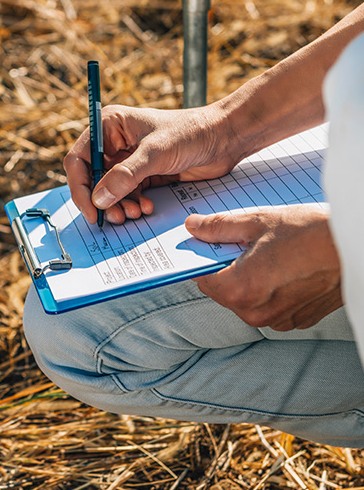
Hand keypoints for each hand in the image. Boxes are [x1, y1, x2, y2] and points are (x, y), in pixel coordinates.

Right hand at [64, 104, 242, 224]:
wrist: (224, 139)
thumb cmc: (191, 132)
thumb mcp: (156, 153)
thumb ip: (126, 176)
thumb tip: (98, 199)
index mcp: (109, 126)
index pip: (79, 158)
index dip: (80, 186)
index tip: (90, 210)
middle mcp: (114, 143)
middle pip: (92, 178)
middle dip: (101, 200)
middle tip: (115, 217)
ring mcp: (128, 160)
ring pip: (109, 191)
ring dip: (118, 206)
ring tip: (133, 214)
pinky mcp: (143, 175)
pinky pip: (127, 195)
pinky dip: (132, 205)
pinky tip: (146, 207)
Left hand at [185, 205, 342, 330]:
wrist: (355, 245)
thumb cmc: (311, 233)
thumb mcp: (257, 222)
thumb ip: (219, 227)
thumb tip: (194, 227)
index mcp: (241, 290)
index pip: (202, 278)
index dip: (202, 259)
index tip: (208, 245)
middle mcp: (255, 312)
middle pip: (221, 291)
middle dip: (225, 268)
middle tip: (242, 245)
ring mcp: (277, 320)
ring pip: (244, 300)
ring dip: (246, 280)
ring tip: (266, 255)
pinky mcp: (295, 320)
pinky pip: (267, 306)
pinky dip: (267, 290)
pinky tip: (282, 269)